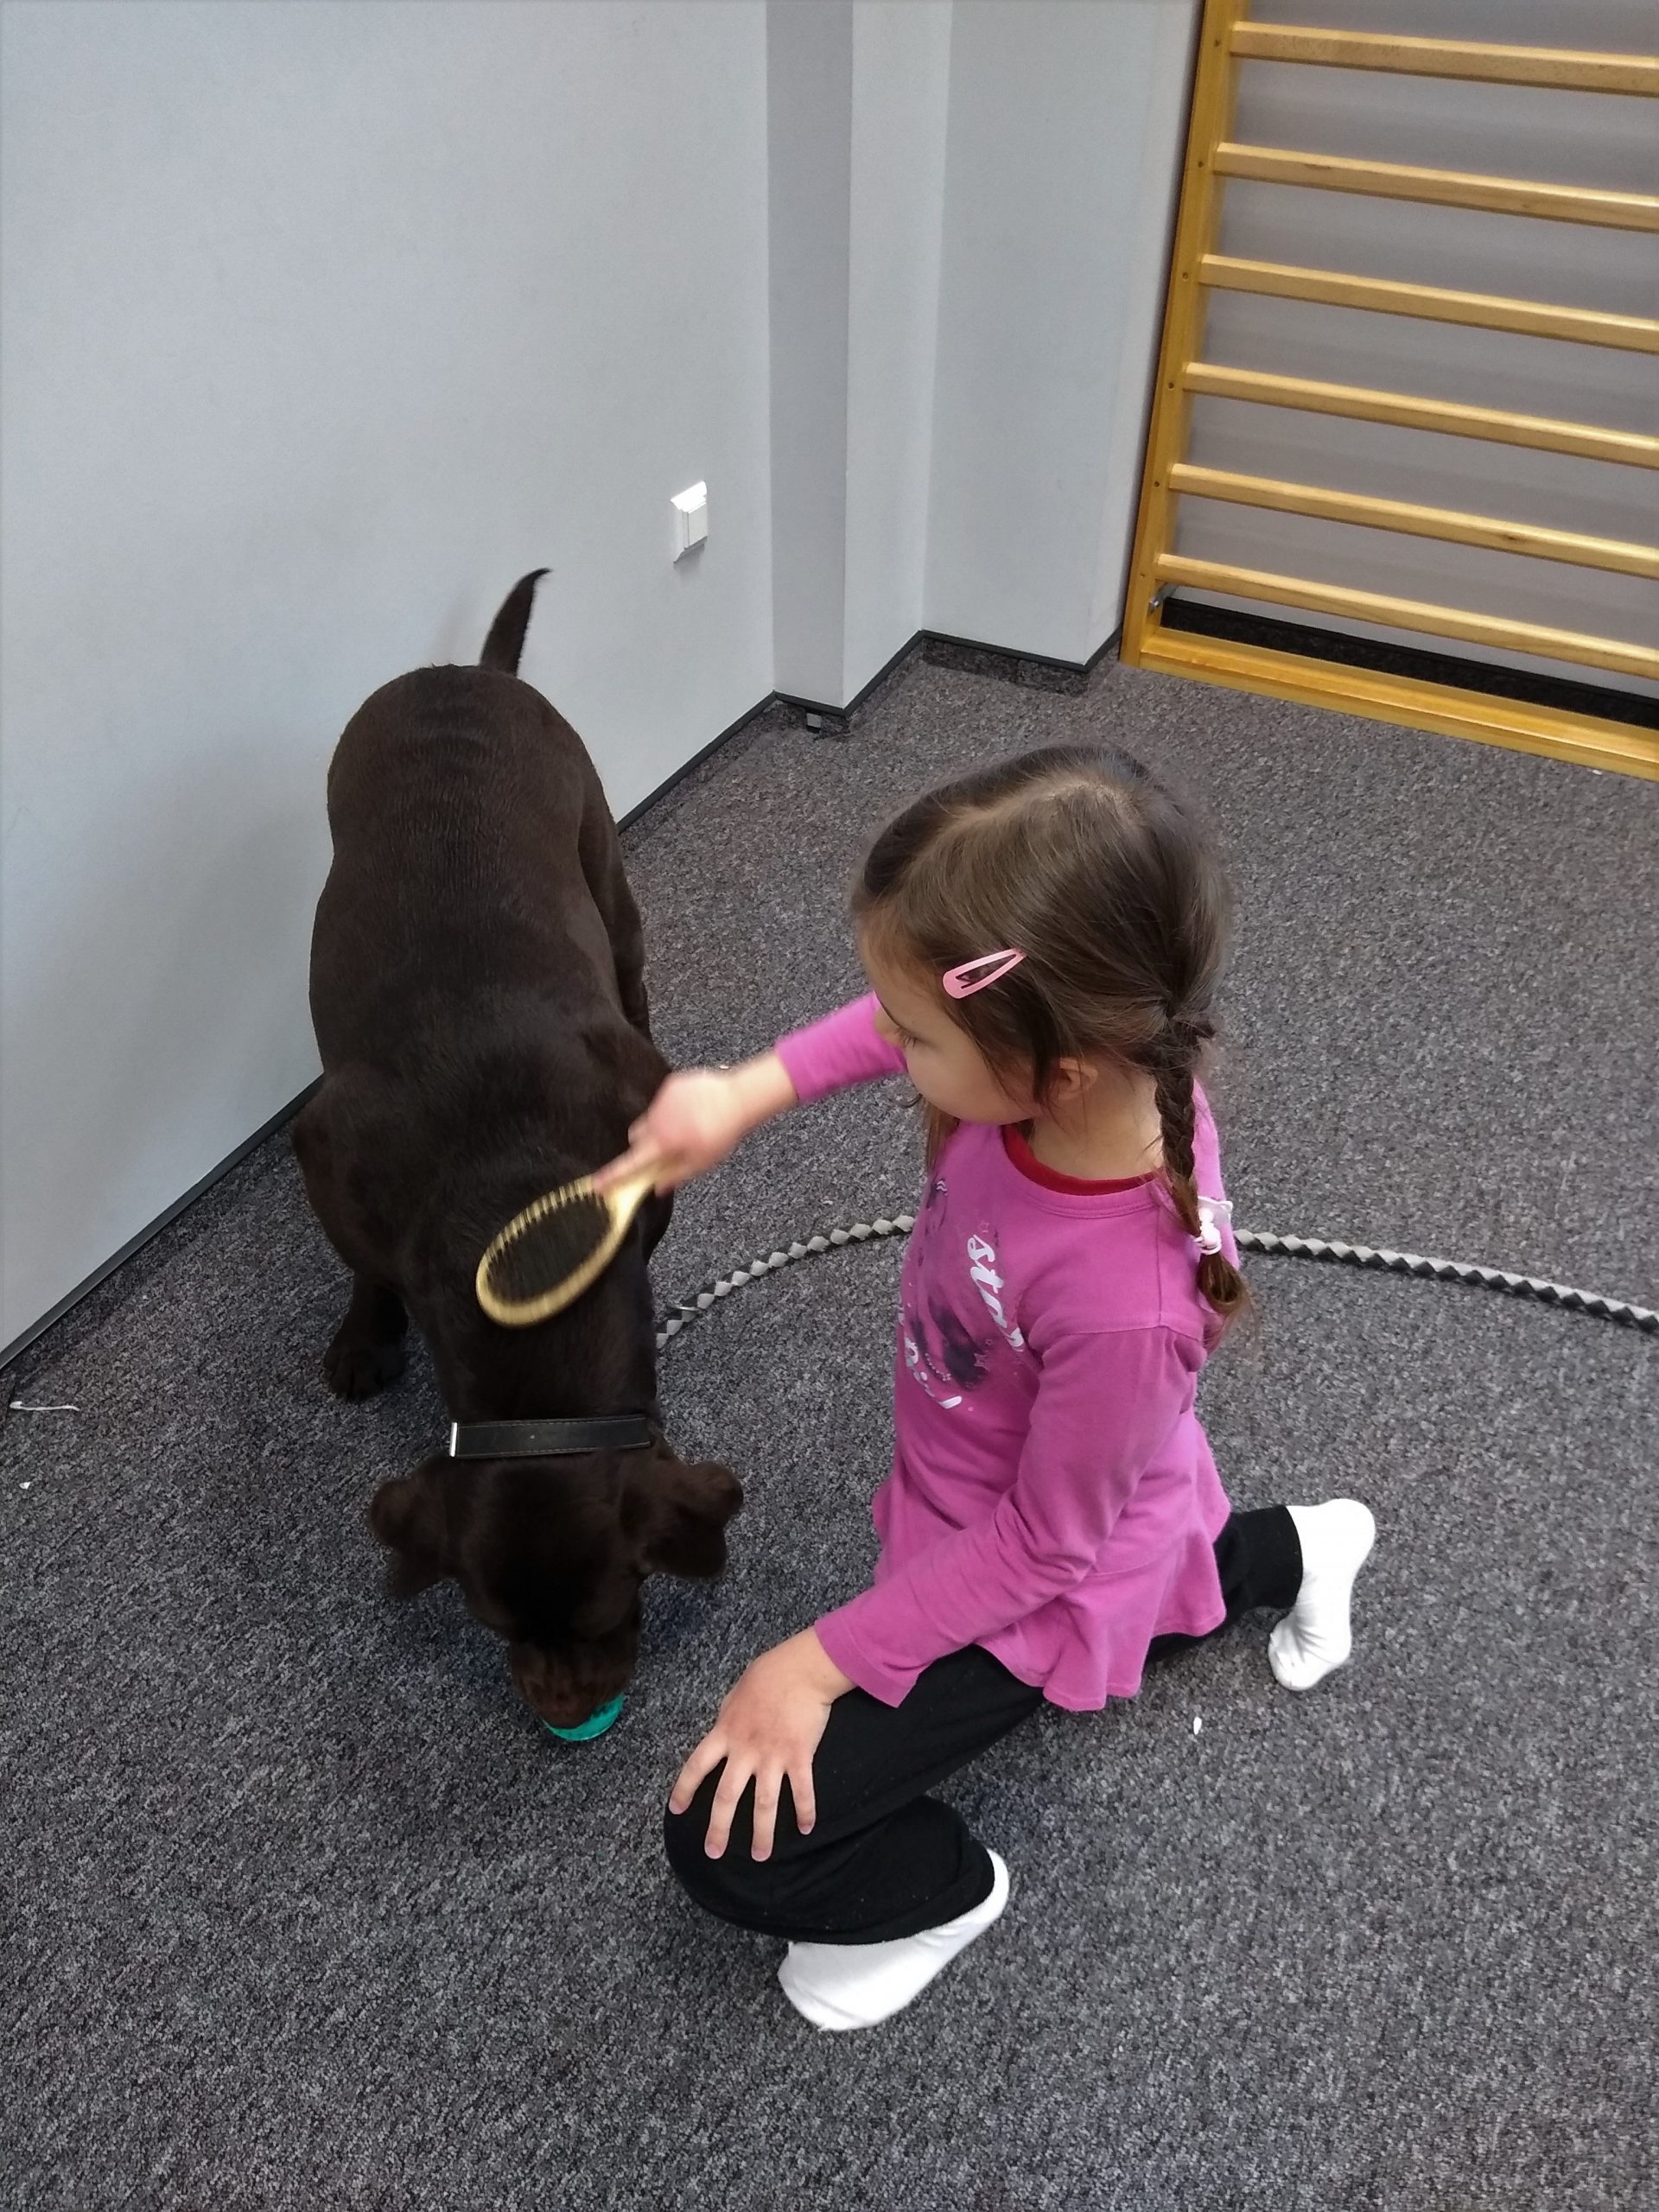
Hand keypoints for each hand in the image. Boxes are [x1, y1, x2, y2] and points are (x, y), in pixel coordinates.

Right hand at [594, 1053, 796, 1196]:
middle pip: (635, 1137)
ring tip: (686, 1128)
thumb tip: (657, 1187)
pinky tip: (693, 1112)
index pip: (631, 1163)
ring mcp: (662, 1099)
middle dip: (643, 1146)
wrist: (739, 1098)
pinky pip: (662, 1101)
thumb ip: (676, 1175)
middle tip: (663, 1151)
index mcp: (663, 1141)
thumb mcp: (702, 1162)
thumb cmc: (722, 1133)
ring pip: (649, 1118)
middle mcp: (656, 1119)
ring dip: (659, 1127)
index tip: (596, 1184)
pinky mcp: (671, 1085)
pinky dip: (671, 1109)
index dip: (613, 1175)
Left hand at [669, 1628, 853, 1859]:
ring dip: (762, 1834)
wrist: (801, 1669)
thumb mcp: (735, 1695)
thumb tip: (723, 1731)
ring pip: (764, 1804)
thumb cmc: (768, 1674)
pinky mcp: (799, 1756)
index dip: (684, 1789)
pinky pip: (802, 1791)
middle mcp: (745, 1750)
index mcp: (725, 1733)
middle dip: (719, 1828)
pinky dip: (805, 1812)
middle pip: (726, 1796)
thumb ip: (727, 1719)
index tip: (675, 1810)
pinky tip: (806, 1829)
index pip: (696, 1766)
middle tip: (713, 1853)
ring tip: (760, 1855)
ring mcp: (773, 1756)